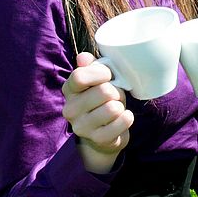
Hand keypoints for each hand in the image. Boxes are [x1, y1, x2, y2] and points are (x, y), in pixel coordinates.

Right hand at [62, 52, 134, 171]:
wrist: (103, 134)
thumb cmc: (101, 100)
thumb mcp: (96, 81)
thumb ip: (91, 67)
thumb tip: (84, 57)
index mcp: (69, 90)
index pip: (80, 76)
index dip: (101, 73)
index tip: (109, 75)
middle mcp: (70, 109)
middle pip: (103, 91)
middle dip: (116, 91)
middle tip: (115, 96)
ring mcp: (82, 127)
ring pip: (113, 108)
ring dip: (121, 105)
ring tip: (117, 108)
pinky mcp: (98, 139)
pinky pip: (122, 122)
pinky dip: (127, 118)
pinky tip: (123, 118)